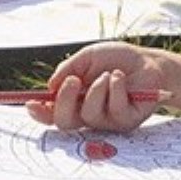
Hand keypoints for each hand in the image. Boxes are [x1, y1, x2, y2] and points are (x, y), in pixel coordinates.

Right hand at [28, 41, 167, 131]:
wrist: (149, 62)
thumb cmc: (117, 59)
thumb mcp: (88, 57)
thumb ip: (68, 69)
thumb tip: (51, 86)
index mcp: (75, 100)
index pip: (53, 113)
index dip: (40, 113)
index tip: (31, 103)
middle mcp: (88, 114)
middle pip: (65, 122)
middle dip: (64, 101)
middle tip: (72, 81)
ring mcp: (107, 121)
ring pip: (89, 115)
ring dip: (97, 89)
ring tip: (109, 74)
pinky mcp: (126, 122)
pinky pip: (114, 110)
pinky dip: (116, 88)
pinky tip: (121, 78)